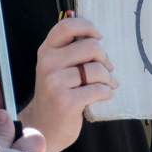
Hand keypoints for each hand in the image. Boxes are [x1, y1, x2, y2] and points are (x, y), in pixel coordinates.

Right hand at [18, 18, 117, 151]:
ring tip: (108, 85)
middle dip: (105, 59)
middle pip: (90, 46)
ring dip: (108, 78)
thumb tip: (97, 38)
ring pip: (96, 69)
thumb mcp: (55, 68)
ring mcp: (55, 83)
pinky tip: (104, 95)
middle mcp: (48, 64)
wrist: (43, 126)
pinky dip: (107, 92)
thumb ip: (70, 52)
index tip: (99, 37)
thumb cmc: (55, 94)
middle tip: (107, 69)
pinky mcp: (66, 101)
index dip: (87, 27)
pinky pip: (98, 89)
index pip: (66, 26)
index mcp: (46, 51)